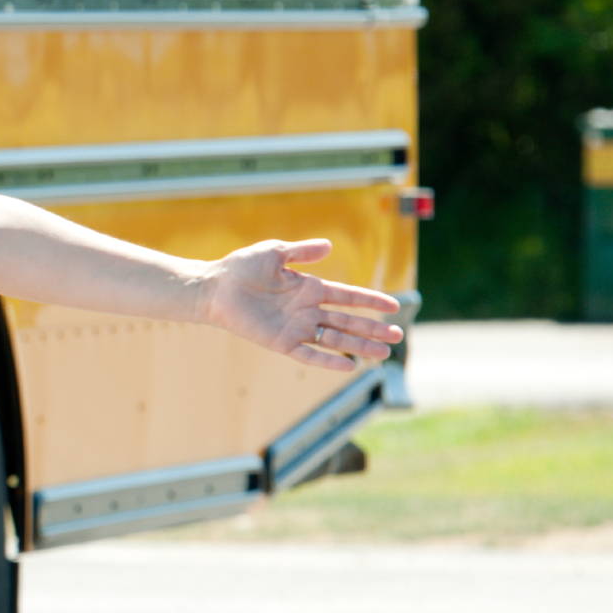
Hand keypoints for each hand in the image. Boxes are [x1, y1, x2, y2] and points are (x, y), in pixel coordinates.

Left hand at [200, 239, 402, 372]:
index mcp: (309, 288)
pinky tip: (349, 366)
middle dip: (373, 329)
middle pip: (348, 321)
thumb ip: (302, 251)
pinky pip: (309, 354)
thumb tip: (328, 246)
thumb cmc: (240, 268)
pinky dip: (327, 360)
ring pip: (335, 338)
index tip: (394, 305)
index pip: (348, 296)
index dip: (371, 301)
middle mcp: (307, 310)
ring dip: (359, 345)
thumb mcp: (275, 253)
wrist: (214, 287)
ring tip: (385, 353)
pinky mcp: (281, 342)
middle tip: (398, 336)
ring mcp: (296, 327)